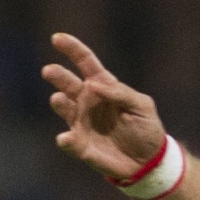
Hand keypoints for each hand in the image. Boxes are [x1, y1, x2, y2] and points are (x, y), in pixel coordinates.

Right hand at [42, 33, 166, 179]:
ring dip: (59, 103)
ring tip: (58, 99)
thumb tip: (95, 85)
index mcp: (102, 86)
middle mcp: (86, 101)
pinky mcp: (81, 145)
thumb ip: (121, 93)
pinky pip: (71, 142)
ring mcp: (80, 122)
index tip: (57, 38)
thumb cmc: (145, 128)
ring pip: (64, 108)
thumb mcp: (142, 106)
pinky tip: (65, 139)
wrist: (149, 160)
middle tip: (49, 71)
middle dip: (58, 76)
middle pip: (68, 83)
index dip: (72, 49)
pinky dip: (67, 141)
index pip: (85, 63)